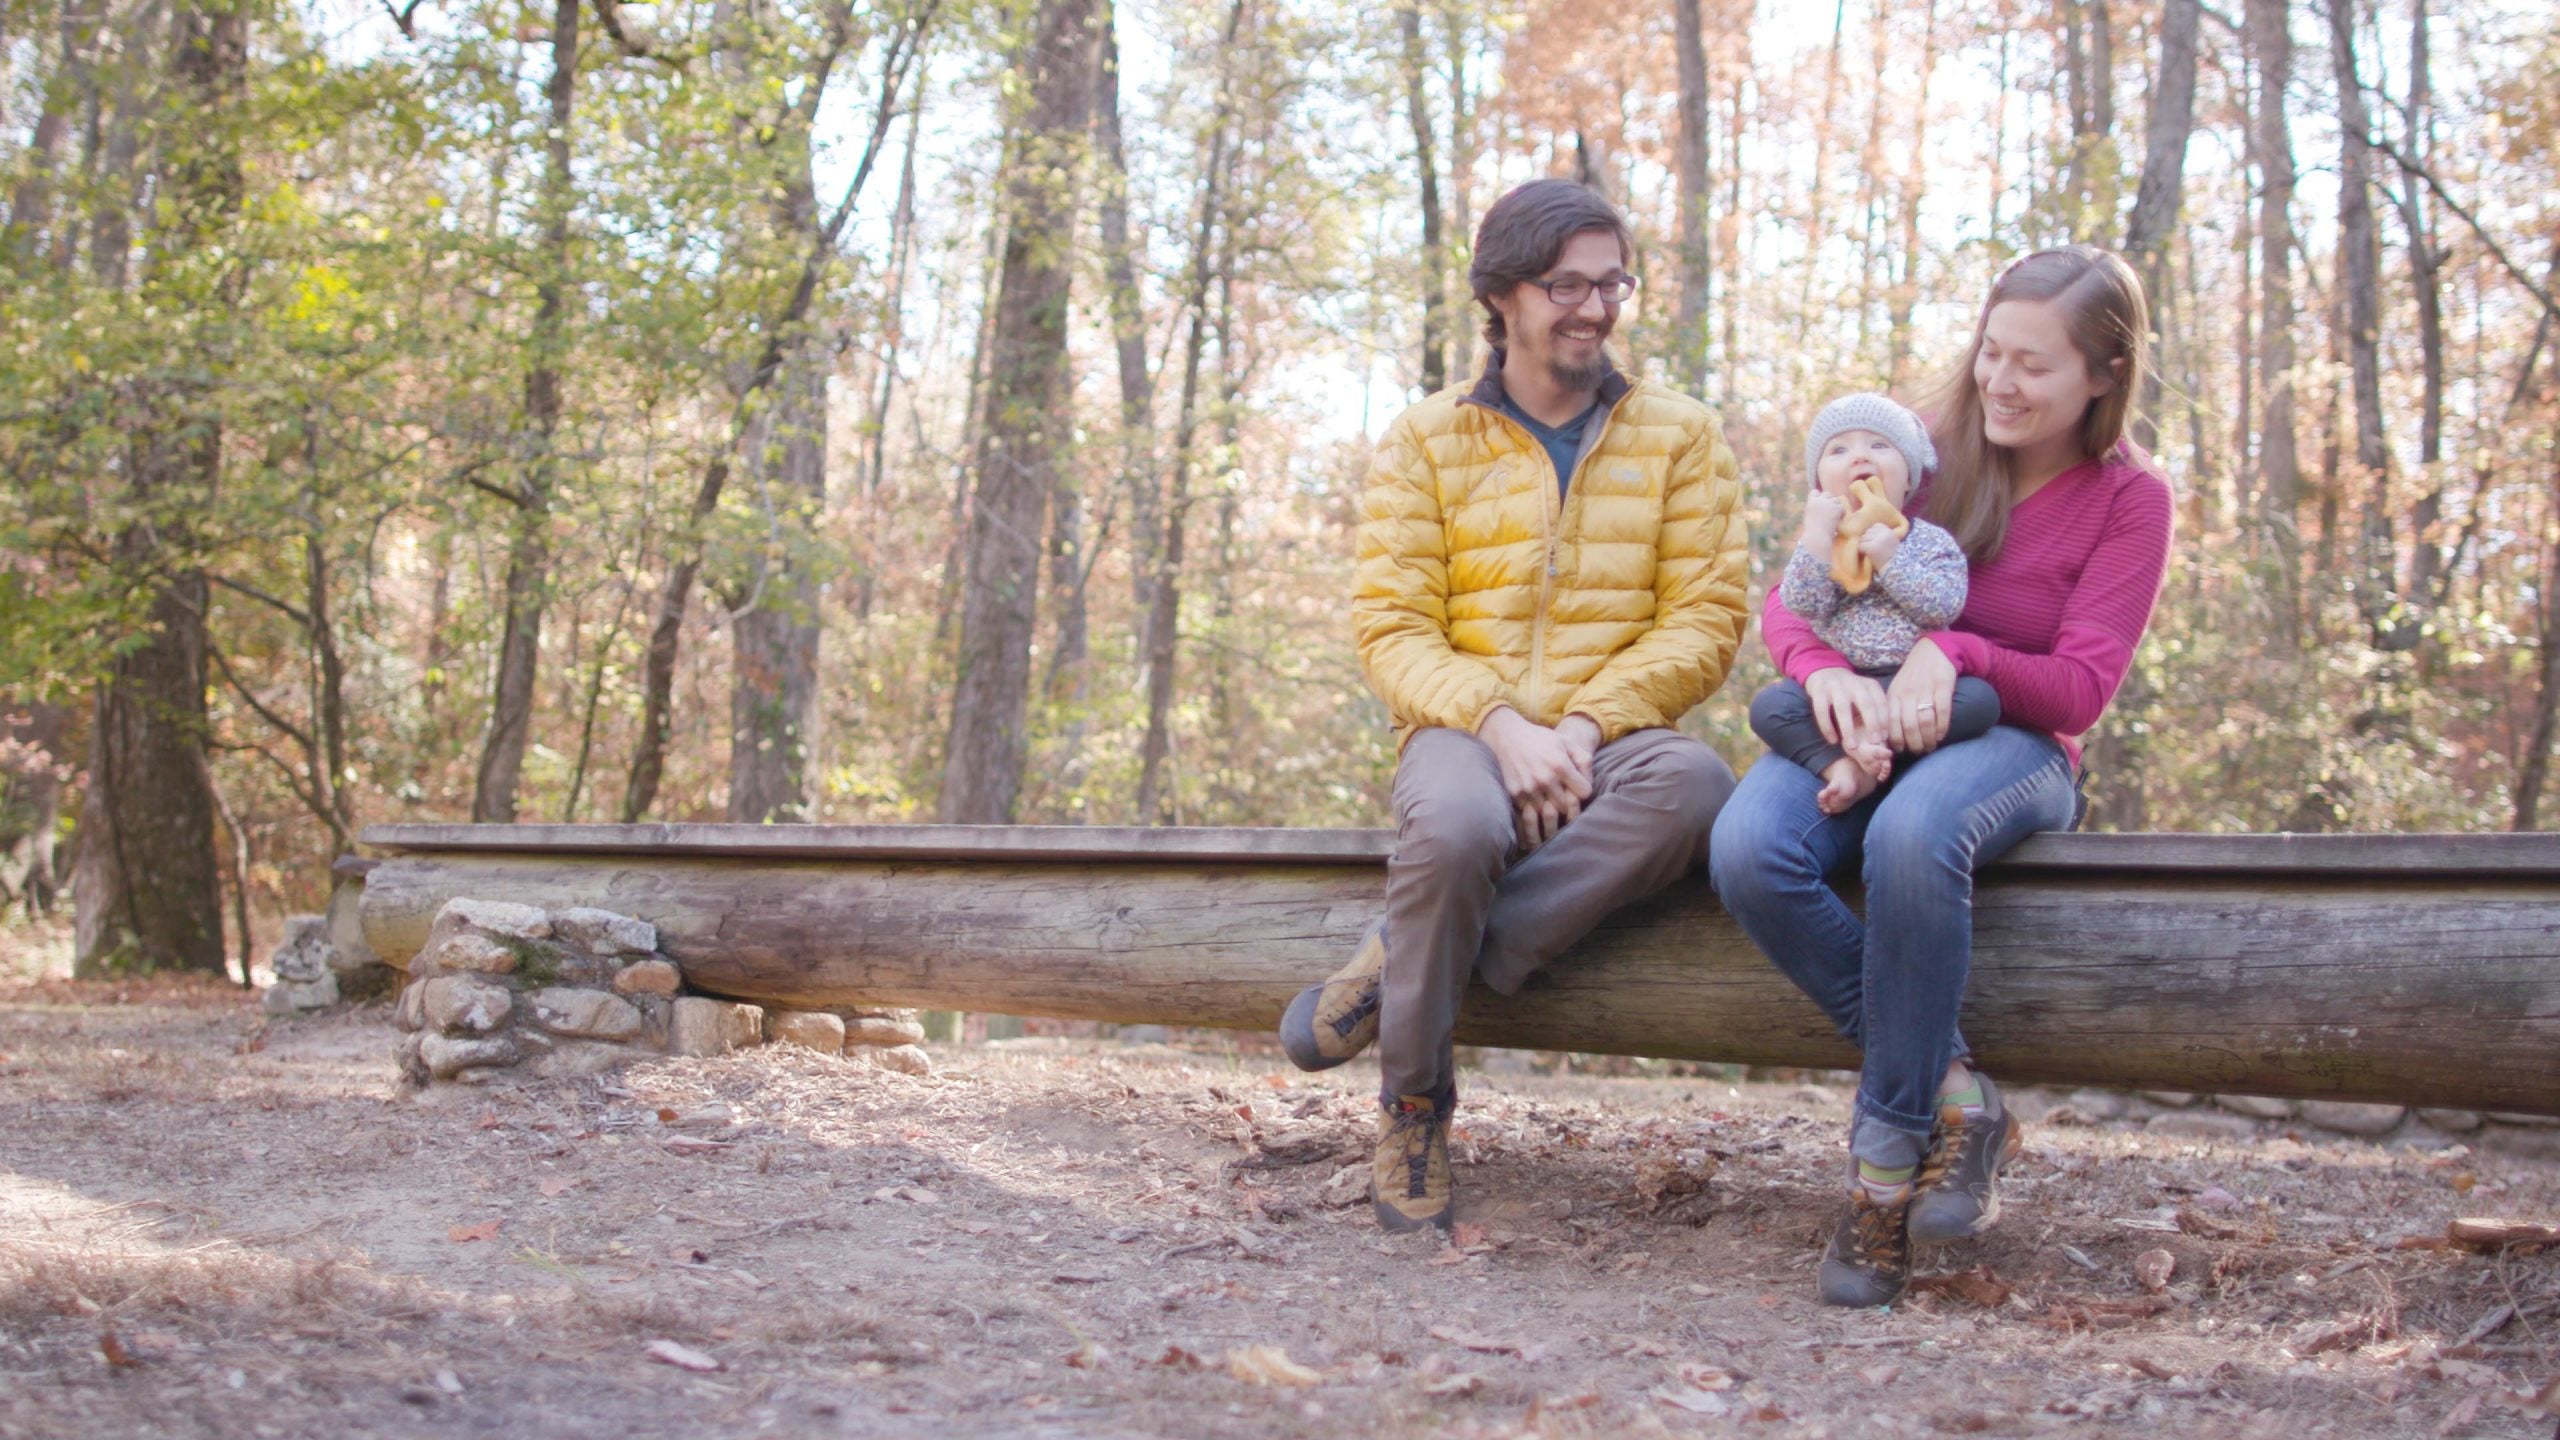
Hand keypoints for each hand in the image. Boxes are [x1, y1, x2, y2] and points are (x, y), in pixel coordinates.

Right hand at [1478, 706, 1592, 850]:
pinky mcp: (1515, 795)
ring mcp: (1528, 789)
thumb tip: (1590, 785)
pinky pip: (1529, 817)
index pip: (1583, 793)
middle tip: (1569, 809)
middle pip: (1567, 807)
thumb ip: (1583, 760)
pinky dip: (1535, 826)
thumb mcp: (1565, 741)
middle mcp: (1544, 779)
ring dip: (1553, 820)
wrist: (1506, 737)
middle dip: (1570, 809)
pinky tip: (1537, 834)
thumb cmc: (1540, 739)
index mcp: (1559, 764)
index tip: (1580, 792)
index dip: (1583, 793)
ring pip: (1549, 816)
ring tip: (1557, 825)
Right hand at [1801, 667, 1885, 754]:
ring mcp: (1835, 686)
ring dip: (1848, 729)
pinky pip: (1822, 711)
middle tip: (1874, 743)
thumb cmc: (1850, 691)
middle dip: (1872, 724)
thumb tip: (1885, 736)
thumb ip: (1875, 708)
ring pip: (1842, 708)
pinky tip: (1832, 740)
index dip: (1884, 720)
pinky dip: (1827, 727)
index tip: (1884, 737)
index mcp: (1869, 685)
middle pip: (1866, 704)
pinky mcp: (1818, 691)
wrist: (1825, 672)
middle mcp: (1854, 683)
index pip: (1881, 702)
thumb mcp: (1866, 694)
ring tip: (1851, 746)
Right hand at [1802, 491, 1845, 549]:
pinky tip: (1837, 520)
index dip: (1818, 497)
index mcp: (1811, 501)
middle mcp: (1820, 500)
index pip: (1815, 492)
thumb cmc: (1811, 530)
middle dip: (1828, 500)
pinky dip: (1841, 513)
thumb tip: (1822, 504)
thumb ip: (1815, 507)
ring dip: (1835, 506)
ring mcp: (1829, 503)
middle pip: (1827, 494)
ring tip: (1833, 517)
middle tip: (1829, 511)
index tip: (1820, 504)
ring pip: (1836, 500)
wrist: (1817, 536)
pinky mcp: (1837, 508)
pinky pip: (1842, 507)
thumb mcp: (1809, 515)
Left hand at [1857, 523, 1901, 569]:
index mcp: (1889, 531)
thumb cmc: (1889, 557)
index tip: (1879, 544)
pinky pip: (1860, 546)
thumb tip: (1864, 531)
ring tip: (1871, 553)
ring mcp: (1878, 540)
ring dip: (1863, 545)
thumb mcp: (1889, 542)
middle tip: (1874, 550)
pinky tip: (1868, 556)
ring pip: (1862, 538)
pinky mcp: (1872, 547)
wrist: (1894, 570)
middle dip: (1868, 540)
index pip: (1875, 527)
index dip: (1873, 535)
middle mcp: (1884, 534)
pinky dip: (1861, 551)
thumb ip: (1880, 535)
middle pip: (1867, 532)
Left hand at [1883, 639, 1957, 753]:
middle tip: (1919, 752)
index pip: (1891, 722)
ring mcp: (1926, 689)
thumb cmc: (1912, 675)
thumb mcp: (1897, 689)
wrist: (1932, 651)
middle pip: (1909, 726)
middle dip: (1914, 744)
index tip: (1901, 750)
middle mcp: (1908, 693)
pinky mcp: (1943, 686)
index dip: (1896, 739)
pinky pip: (1942, 711)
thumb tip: (1890, 736)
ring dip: (1929, 738)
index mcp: (1894, 695)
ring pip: (1925, 721)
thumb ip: (1893, 708)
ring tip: (1930, 747)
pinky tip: (1941, 735)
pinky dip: (1942, 726)